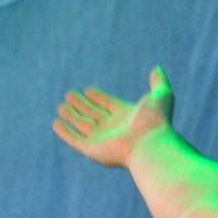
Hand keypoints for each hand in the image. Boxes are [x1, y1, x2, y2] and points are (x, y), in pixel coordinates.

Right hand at [54, 66, 174, 167]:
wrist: (150, 144)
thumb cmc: (156, 121)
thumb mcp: (161, 95)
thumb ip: (158, 82)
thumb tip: (158, 68)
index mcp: (127, 116)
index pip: (109, 104)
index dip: (99, 97)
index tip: (88, 90)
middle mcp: (113, 128)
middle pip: (94, 114)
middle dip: (82, 105)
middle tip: (70, 95)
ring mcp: (102, 139)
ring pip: (83, 125)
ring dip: (72, 116)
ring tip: (61, 106)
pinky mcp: (91, 149)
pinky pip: (74, 139)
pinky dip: (65, 132)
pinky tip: (56, 123)